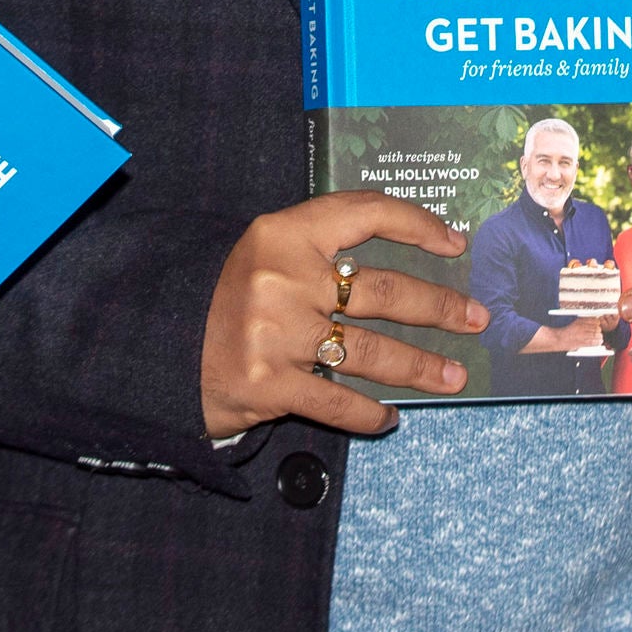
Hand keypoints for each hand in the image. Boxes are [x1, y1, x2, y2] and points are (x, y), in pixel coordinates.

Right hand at [201, 192, 485, 437]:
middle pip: (385, 291)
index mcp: (283, 232)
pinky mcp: (266, 385)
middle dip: (441, 308)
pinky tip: (390, 418)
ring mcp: (275, 333)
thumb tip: (407, 262)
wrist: (156, 345)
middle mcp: (283, 277)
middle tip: (476, 320)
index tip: (456, 243)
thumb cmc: (222, 297)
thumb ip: (320, 250)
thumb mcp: (264, 253)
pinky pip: (338, 402)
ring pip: (373, 351)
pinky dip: (370, 415)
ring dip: (422, 368)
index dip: (419, 224)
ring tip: (454, 377)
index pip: (367, 213)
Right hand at [522, 315, 610, 353]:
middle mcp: (581, 327)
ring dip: (599, 337)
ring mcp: (581, 335)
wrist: (557, 339)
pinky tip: (598, 342)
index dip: (597, 323)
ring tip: (600, 338)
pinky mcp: (581, 342)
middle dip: (599, 330)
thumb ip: (583, 322)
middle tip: (599, 332)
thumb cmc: (565, 331)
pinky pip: (592, 342)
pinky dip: (597, 342)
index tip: (598, 325)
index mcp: (579, 321)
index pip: (594, 320)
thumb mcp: (574, 322)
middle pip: (596, 328)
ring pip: (596, 335)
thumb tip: (594, 322)